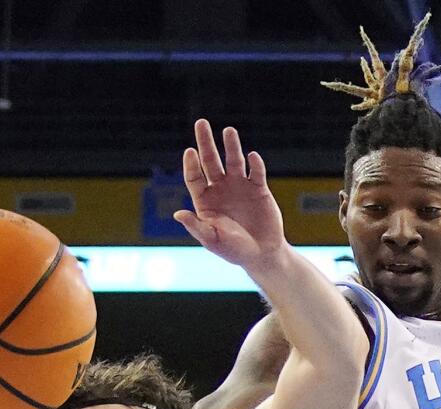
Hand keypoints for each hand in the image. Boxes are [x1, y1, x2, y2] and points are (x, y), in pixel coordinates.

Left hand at [174, 119, 286, 271]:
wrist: (262, 254)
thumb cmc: (234, 250)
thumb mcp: (212, 240)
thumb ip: (196, 227)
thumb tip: (178, 214)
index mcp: (205, 200)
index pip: (194, 177)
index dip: (191, 164)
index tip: (190, 151)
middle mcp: (220, 189)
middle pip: (210, 161)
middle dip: (205, 143)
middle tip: (201, 123)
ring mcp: (240, 186)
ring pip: (234, 161)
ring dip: (231, 146)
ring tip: (229, 131)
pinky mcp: (259, 189)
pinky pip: (256, 172)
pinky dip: (255, 164)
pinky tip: (252, 156)